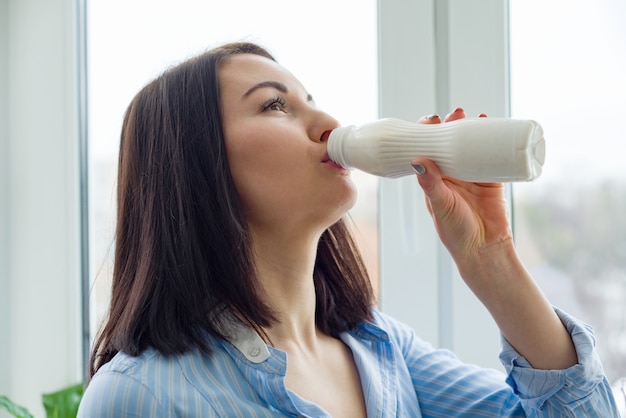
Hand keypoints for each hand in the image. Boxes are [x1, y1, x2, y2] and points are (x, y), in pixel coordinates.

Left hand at [413, 108, 512, 270]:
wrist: (484, 250)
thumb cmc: (456, 232)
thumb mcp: (440, 206)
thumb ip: (431, 185)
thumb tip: (417, 160)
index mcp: (433, 181)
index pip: (427, 151)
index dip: (427, 134)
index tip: (431, 120)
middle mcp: (451, 176)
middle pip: (449, 145)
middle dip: (451, 126)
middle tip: (456, 112)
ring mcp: (472, 177)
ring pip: (470, 148)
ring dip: (471, 131)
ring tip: (474, 115)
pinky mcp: (492, 181)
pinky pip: (493, 158)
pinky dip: (494, 144)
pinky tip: (495, 129)